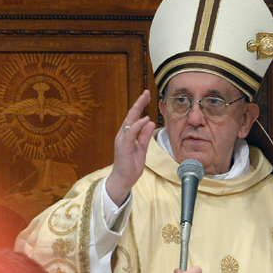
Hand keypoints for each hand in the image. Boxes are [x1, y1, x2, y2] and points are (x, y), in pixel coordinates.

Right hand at [105, 90, 155, 205]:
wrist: (123, 180)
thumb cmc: (131, 166)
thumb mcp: (142, 148)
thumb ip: (145, 136)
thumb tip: (150, 122)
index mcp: (128, 135)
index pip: (134, 117)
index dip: (140, 106)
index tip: (147, 96)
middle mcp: (123, 135)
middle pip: (131, 115)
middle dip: (139, 103)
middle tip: (146, 92)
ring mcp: (122, 140)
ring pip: (129, 121)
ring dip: (137, 109)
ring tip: (144, 99)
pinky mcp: (123, 146)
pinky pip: (130, 133)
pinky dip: (137, 125)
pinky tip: (144, 119)